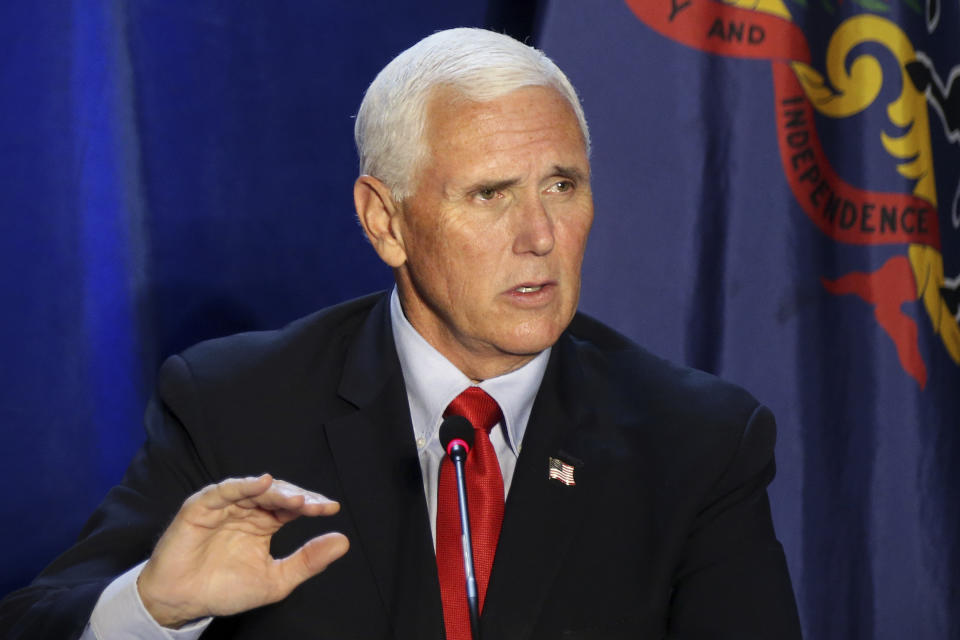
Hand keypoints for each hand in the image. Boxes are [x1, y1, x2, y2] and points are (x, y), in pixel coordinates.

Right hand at [136, 474, 348, 627]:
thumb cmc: (225, 590)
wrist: (184, 602)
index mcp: (264, 523)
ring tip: (298, 500)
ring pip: (256, 490)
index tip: (331, 509)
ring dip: (279, 493)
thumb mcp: (276, 579)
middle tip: (317, 506)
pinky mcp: (202, 506)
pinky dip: (245, 485)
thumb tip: (343, 542)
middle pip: (278, 495)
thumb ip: (308, 561)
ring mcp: (225, 506)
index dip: (312, 505)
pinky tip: (264, 484)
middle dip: (300, 499)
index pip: (293, 507)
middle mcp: (247, 510)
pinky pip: (225, 491)